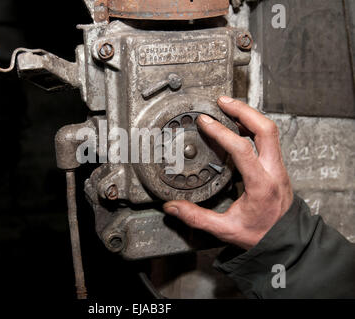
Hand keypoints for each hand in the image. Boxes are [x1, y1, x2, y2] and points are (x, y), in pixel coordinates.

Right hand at [163, 96, 293, 249]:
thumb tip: (173, 207)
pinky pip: (268, 138)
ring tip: (228, 107)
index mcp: (261, 184)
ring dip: (249, 115)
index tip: (205, 122)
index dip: (221, 132)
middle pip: (265, 128)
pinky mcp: (277, 166)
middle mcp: (273, 171)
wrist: (286, 241)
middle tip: (222, 101)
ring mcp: (278, 167)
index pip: (242, 148)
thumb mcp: (226, 230)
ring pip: (269, 130)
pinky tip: (239, 126)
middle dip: (243, 110)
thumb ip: (197, 217)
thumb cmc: (261, 235)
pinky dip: (253, 126)